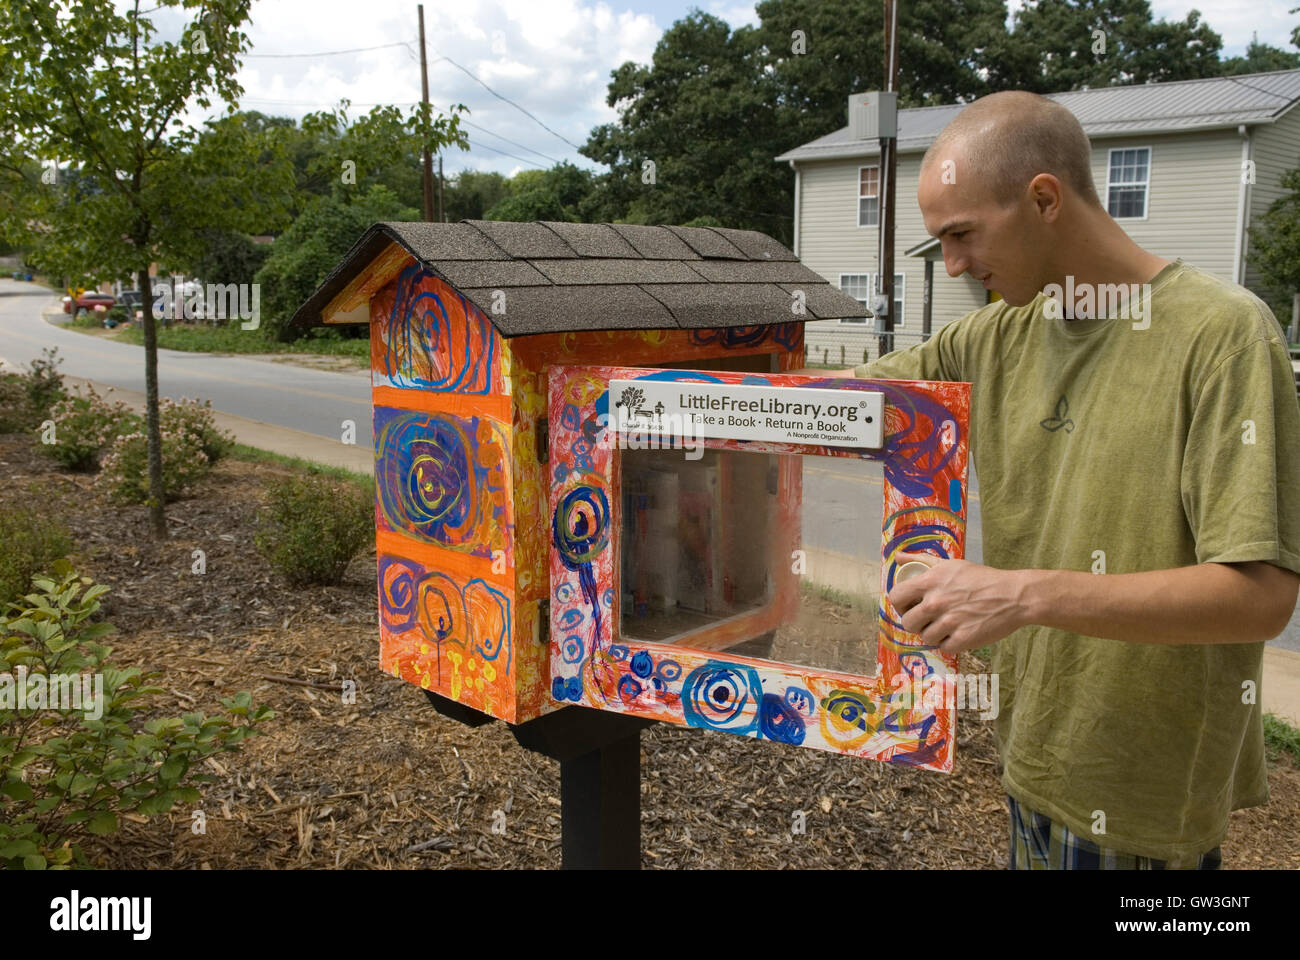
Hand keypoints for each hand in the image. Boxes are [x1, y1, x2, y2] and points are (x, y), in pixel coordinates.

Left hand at [887, 551, 1029, 655]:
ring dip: (934, 633)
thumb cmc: (981, 578)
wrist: (1013, 596)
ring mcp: (949, 622)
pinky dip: (950, 643)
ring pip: (925, 637)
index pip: (896, 597)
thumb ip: (921, 561)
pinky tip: (959, 632)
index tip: (909, 605)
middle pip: (908, 622)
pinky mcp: (963, 639)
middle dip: (916, 622)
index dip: (900, 604)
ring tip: (947, 625)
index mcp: (930, 581)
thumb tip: (898, 557)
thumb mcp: (951, 564)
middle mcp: (936, 602)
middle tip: (928, 619)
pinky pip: (943, 647)